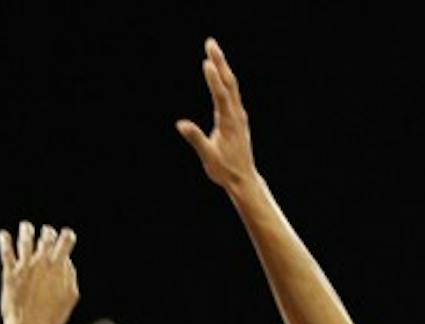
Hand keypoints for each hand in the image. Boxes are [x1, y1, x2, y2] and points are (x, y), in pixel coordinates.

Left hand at [0, 221, 77, 323]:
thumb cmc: (51, 318)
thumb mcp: (70, 298)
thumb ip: (70, 277)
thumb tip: (67, 263)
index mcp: (58, 267)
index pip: (65, 240)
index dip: (67, 235)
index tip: (66, 236)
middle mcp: (41, 262)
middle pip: (46, 237)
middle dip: (48, 233)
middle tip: (47, 233)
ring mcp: (24, 267)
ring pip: (25, 240)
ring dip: (26, 230)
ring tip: (26, 226)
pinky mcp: (10, 273)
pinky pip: (6, 252)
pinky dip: (5, 241)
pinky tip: (3, 234)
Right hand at [176, 38, 258, 192]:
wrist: (243, 179)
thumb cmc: (224, 170)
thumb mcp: (208, 156)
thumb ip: (195, 138)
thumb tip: (181, 124)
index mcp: (228, 122)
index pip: (220, 94)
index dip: (213, 78)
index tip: (206, 62)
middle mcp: (236, 114)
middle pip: (229, 82)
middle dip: (219, 61)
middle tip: (210, 43)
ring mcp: (238, 115)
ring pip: (231, 85)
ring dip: (222, 67)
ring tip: (212, 51)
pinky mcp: (237, 118)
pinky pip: (231, 92)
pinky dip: (224, 79)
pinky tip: (221, 74)